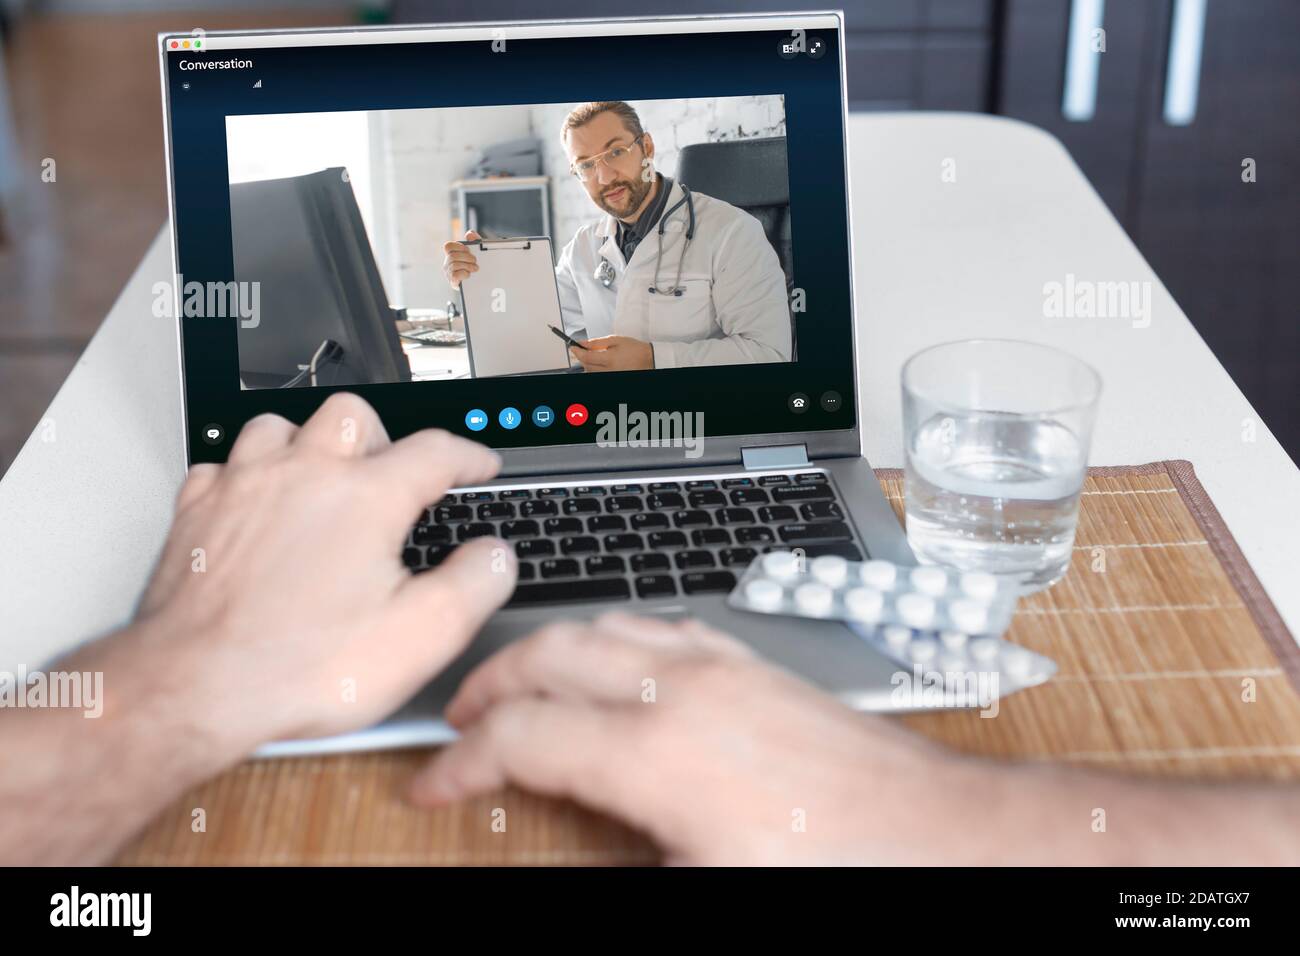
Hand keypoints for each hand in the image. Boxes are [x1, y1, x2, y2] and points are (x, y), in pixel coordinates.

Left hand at [129, 392, 515, 755]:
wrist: (194, 691)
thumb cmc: (297, 668)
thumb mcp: (421, 638)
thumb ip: (475, 584)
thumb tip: (495, 556)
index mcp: (365, 498)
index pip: (435, 451)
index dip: (468, 456)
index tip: (478, 465)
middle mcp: (302, 476)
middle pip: (353, 414)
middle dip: (383, 436)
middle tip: (393, 473)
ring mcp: (243, 489)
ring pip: (279, 426)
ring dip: (309, 445)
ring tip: (323, 478)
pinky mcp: (196, 514)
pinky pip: (222, 466)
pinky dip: (247, 476)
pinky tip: (256, 505)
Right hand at [409, 612, 989, 864]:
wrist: (936, 834)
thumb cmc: (834, 866)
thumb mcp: (699, 887)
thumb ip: (612, 862)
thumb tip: (560, 857)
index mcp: (655, 755)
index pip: (520, 738)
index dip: (459, 762)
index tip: (433, 785)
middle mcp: (680, 692)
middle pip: (547, 656)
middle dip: (487, 685)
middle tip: (460, 723)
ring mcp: (720, 667)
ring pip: (600, 626)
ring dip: (545, 651)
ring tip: (518, 684)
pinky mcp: (753, 663)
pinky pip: (658, 626)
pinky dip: (610, 638)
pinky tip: (611, 660)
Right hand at [442, 229, 480, 287]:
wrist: (484, 280)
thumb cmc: (477, 264)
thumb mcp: (478, 251)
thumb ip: (475, 240)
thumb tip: (469, 234)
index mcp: (452, 254)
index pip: (448, 246)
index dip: (457, 246)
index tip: (468, 249)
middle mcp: (448, 263)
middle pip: (453, 256)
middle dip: (466, 257)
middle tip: (475, 261)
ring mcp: (449, 273)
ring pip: (454, 265)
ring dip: (467, 266)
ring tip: (475, 268)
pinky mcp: (453, 282)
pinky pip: (454, 275)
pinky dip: (464, 274)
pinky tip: (469, 274)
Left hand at [569, 335, 653, 370]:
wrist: (648, 358)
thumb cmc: (633, 348)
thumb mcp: (615, 340)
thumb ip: (597, 342)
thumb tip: (582, 342)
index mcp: (610, 359)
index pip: (586, 357)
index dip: (577, 351)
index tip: (573, 347)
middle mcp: (609, 370)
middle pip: (587, 366)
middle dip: (582, 358)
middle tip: (583, 350)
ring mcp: (611, 376)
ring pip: (591, 373)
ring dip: (588, 364)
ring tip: (594, 356)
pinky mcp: (613, 378)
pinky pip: (598, 375)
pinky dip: (594, 369)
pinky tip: (599, 363)